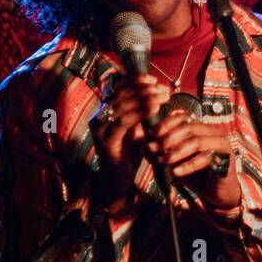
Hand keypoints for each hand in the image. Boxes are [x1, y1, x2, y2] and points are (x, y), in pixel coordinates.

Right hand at [88, 73, 170, 208]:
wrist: (118, 181)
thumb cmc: (130, 155)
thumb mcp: (138, 129)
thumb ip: (142, 113)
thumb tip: (159, 94)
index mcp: (106, 112)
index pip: (118, 88)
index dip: (135, 80)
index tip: (154, 80)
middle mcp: (99, 117)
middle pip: (121, 94)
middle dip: (144, 89)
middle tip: (162, 90)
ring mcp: (100, 129)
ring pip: (122, 105)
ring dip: (145, 98)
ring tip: (162, 97)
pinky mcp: (105, 141)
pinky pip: (123, 122)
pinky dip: (140, 113)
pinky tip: (154, 109)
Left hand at [146, 107, 240, 210]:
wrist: (216, 194)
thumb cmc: (196, 175)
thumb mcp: (176, 162)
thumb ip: (162, 152)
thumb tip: (145, 146)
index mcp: (201, 128)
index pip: (184, 118)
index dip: (167, 124)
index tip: (152, 134)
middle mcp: (212, 132)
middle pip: (189, 127)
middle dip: (168, 138)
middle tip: (154, 149)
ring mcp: (222, 143)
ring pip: (197, 141)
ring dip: (177, 151)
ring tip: (163, 161)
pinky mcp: (227, 157)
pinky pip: (205, 158)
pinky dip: (188, 165)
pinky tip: (176, 172)